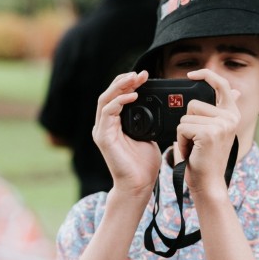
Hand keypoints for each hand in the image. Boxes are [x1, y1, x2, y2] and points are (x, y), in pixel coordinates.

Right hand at [93, 71, 162, 196]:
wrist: (139, 185)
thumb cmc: (144, 165)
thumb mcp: (149, 136)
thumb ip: (147, 122)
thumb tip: (156, 108)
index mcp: (115, 124)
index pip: (117, 97)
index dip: (129, 84)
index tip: (145, 76)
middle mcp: (105, 125)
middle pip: (109, 94)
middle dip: (124, 81)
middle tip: (140, 74)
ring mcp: (102, 130)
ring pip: (105, 99)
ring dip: (120, 87)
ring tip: (135, 79)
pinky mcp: (102, 137)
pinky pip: (107, 113)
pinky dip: (119, 102)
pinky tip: (132, 97)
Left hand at [175, 69, 240, 197]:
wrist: (208, 184)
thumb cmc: (207, 159)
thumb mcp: (216, 131)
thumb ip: (222, 110)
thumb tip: (237, 90)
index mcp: (232, 114)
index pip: (221, 84)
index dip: (206, 75)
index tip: (191, 75)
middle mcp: (230, 117)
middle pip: (193, 104)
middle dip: (188, 124)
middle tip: (197, 142)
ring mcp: (221, 124)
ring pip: (186, 117)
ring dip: (183, 134)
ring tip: (194, 148)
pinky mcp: (209, 133)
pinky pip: (182, 127)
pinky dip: (181, 141)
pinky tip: (191, 152)